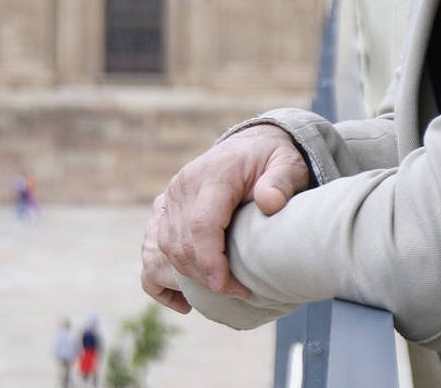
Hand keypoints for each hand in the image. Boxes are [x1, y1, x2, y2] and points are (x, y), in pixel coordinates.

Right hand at [140, 124, 310, 309]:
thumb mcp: (288, 164)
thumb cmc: (272, 160)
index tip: (228, 286)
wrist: (251, 145)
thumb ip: (281, 182)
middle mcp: (183, 186)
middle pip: (181, 242)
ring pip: (165, 248)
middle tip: (239, 293)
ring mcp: (170, 197)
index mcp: (213, 174)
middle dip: (206, 276)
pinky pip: (153, 247)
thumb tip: (270, 203)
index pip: (201, 224)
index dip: (210, 260)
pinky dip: (163, 274)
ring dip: (188, 277)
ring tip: (220, 291)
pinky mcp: (166, 208)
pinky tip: (183, 295)